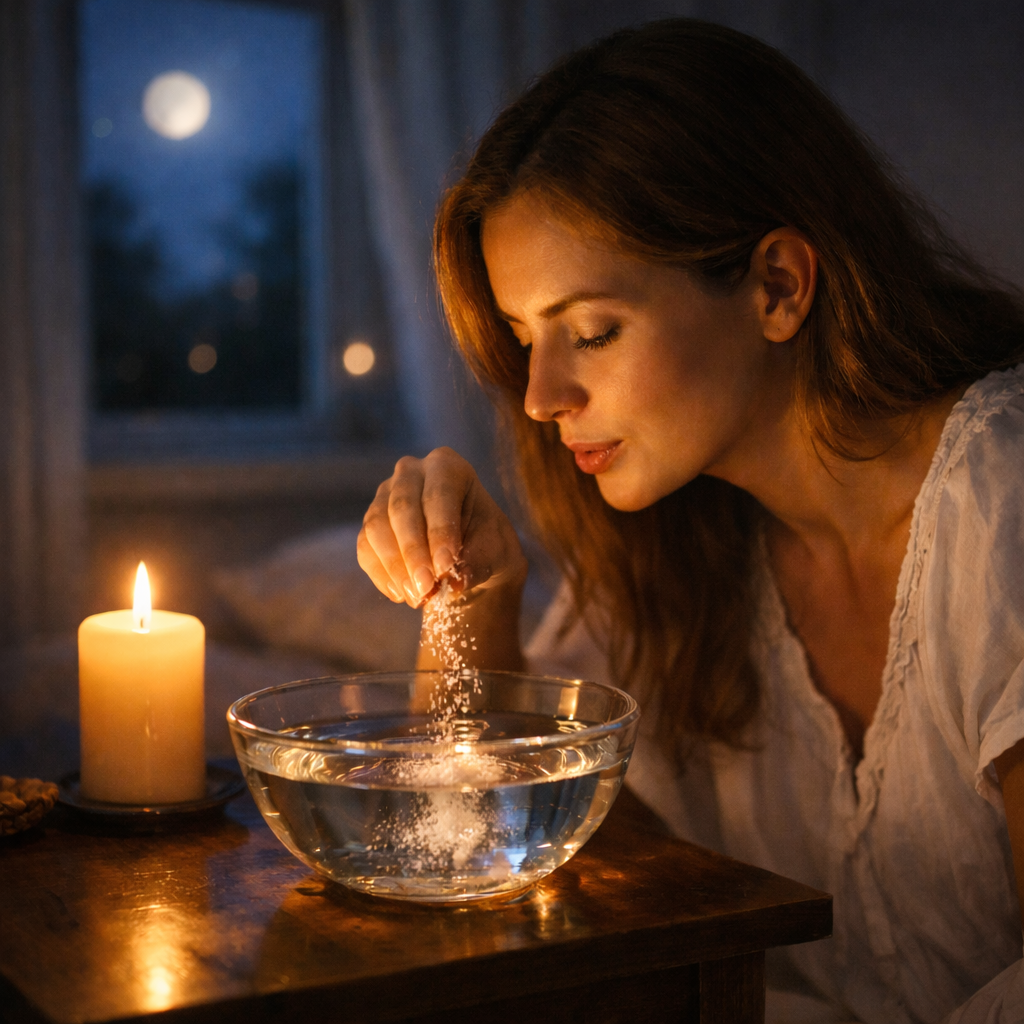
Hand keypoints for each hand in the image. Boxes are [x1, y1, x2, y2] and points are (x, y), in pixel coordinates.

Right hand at [357, 447, 527, 609]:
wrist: (470, 552)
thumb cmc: (486, 543)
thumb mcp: (494, 551)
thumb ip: (476, 564)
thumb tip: (455, 583)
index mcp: (448, 466)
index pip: (439, 495)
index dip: (440, 532)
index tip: (445, 567)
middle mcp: (411, 472)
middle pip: (402, 508)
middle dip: (413, 552)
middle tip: (426, 588)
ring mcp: (385, 494)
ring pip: (377, 527)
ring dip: (395, 567)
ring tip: (417, 597)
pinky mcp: (370, 522)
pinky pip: (365, 548)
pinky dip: (382, 575)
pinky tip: (401, 595)